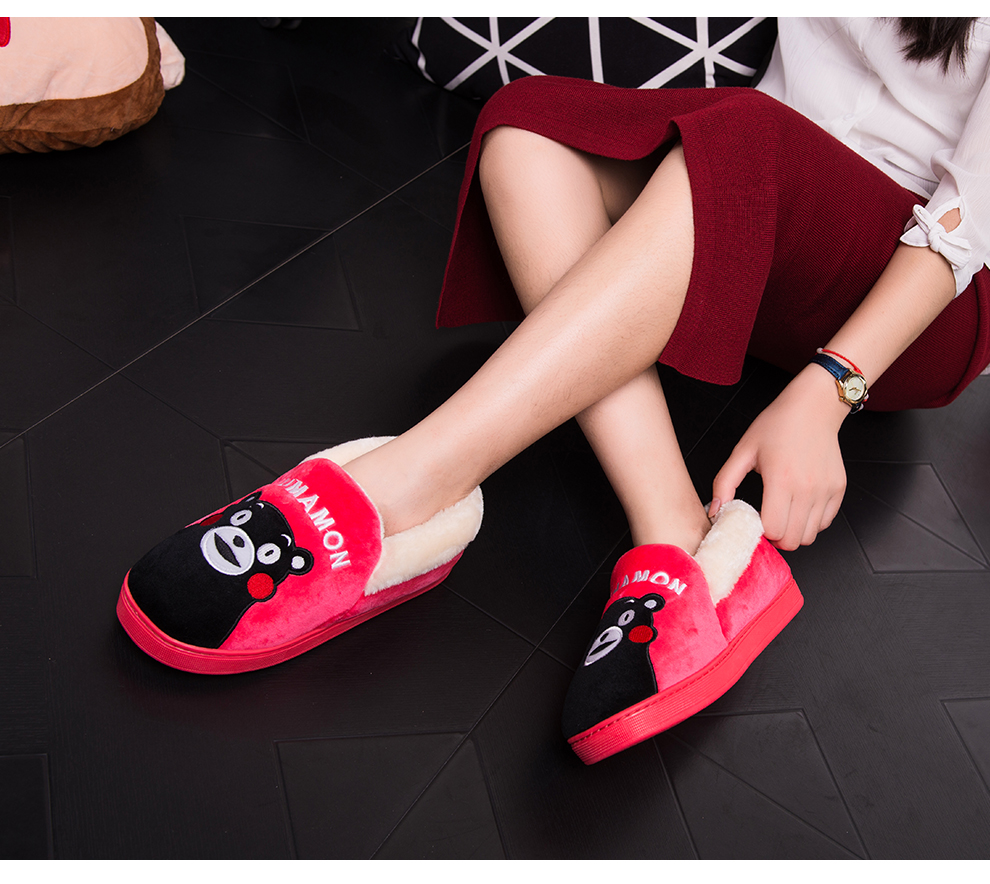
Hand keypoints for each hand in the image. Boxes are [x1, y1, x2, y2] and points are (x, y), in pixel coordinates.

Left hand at [711, 365, 849, 549]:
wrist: (813, 407)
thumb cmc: (777, 425)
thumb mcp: (743, 451)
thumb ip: (725, 483)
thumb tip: (714, 511)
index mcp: (781, 479)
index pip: (773, 530)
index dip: (760, 531)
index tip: (752, 520)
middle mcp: (807, 489)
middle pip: (792, 540)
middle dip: (775, 537)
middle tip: (765, 522)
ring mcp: (826, 491)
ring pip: (809, 536)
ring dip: (792, 532)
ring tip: (781, 514)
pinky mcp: (838, 489)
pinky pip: (824, 523)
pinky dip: (809, 523)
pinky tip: (797, 507)